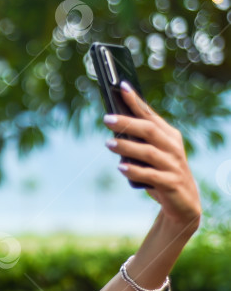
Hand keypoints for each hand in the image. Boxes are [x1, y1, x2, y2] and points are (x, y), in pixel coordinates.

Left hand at [104, 81, 201, 232]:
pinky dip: (135, 170)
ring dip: (127, 147)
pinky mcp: (171, 183)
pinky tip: (121, 167)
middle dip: (127, 123)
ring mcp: (173, 165)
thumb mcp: (150, 155)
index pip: (150, 114)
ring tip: (108, 143)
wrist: (183, 204)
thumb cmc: (160, 174)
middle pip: (149, 130)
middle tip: (106, 118)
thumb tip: (113, 128)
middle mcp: (172, 147)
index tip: (121, 86)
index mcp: (168, 135)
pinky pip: (151, 175)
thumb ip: (136, 142)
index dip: (136, 101)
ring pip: (149, 152)